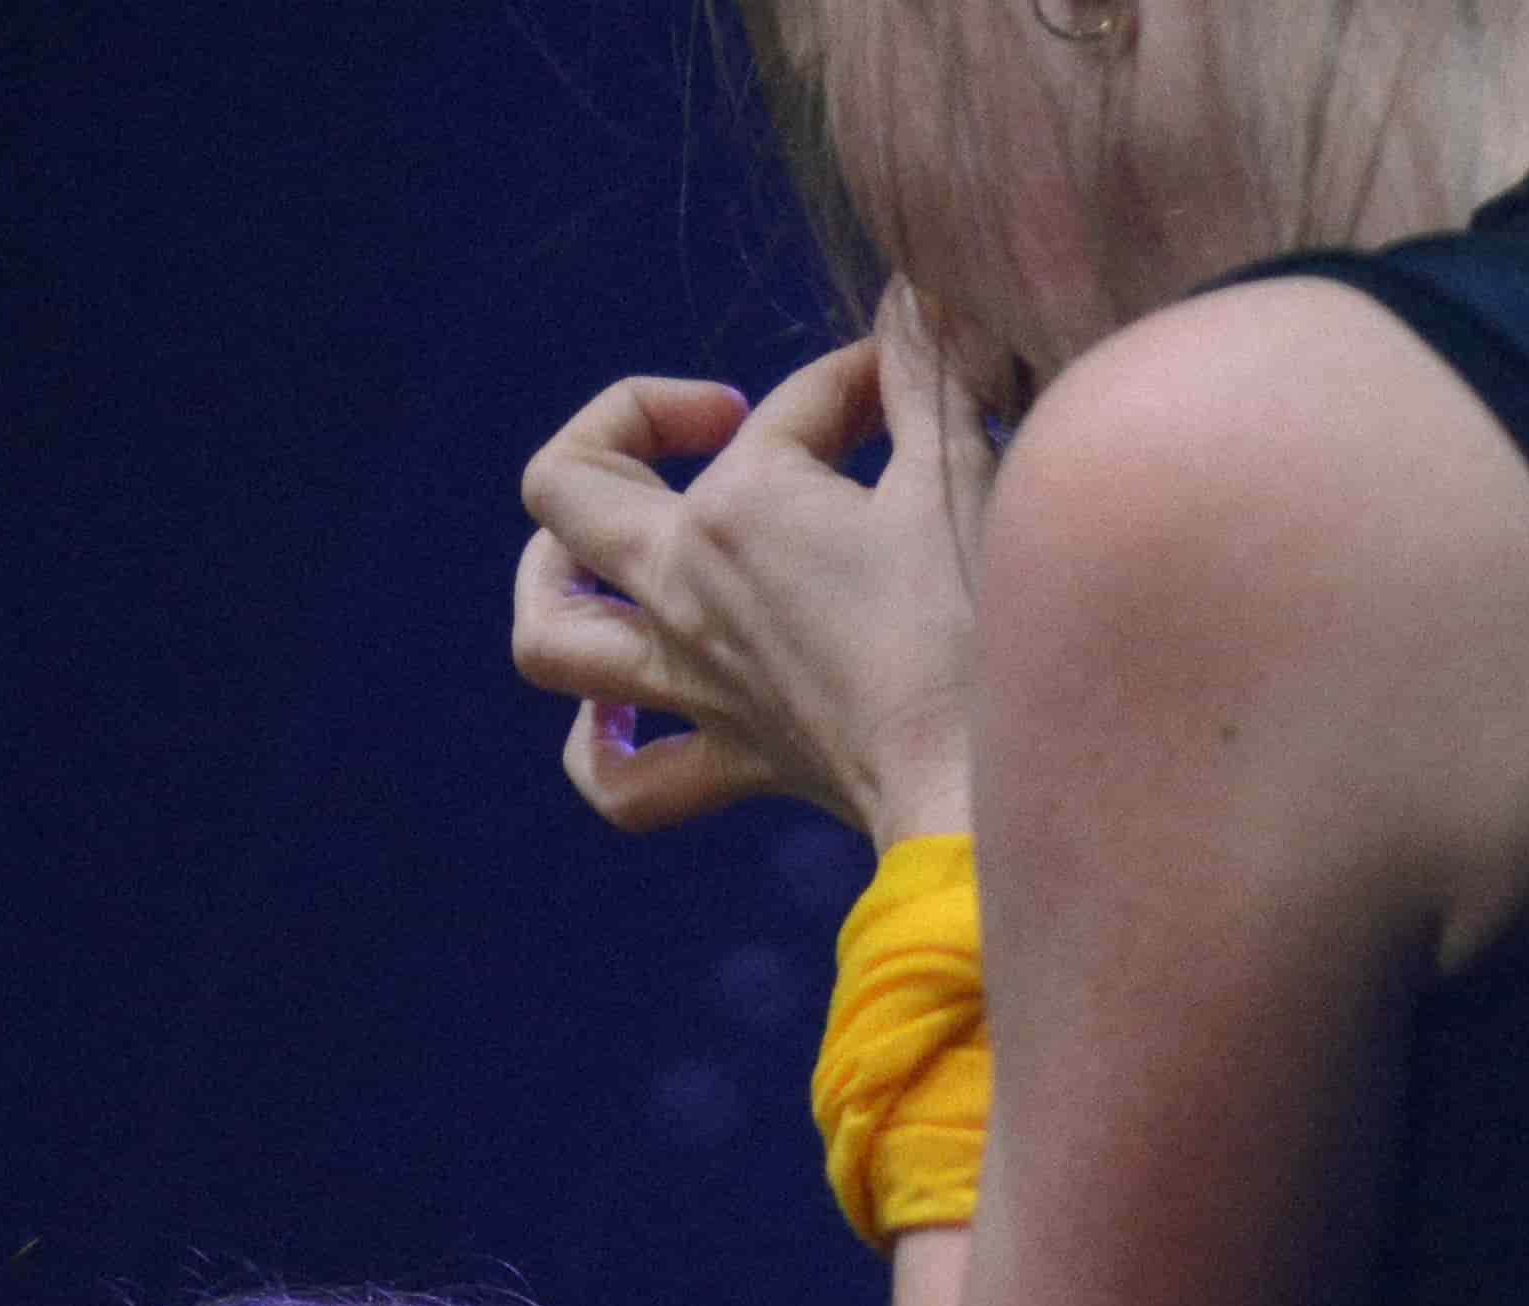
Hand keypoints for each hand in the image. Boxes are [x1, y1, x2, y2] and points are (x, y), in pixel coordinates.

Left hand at [512, 294, 994, 838]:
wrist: (976, 786)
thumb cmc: (975, 625)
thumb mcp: (961, 470)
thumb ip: (930, 368)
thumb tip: (916, 297)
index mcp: (738, 505)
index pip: (793, 403)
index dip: (865, 375)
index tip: (925, 384)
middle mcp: (684, 589)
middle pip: (569, 490)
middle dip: (626, 423)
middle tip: (717, 421)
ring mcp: (693, 683)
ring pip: (551, 636)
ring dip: (552, 583)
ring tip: (598, 557)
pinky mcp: (730, 761)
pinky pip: (624, 778)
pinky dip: (605, 748)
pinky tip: (627, 716)